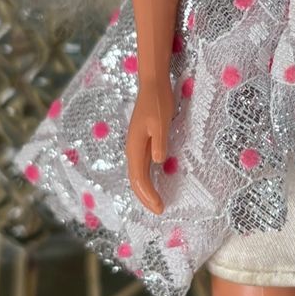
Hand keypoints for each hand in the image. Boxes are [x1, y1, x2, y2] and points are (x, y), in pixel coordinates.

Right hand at [125, 77, 175, 213]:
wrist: (153, 85)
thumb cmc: (158, 102)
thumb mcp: (161, 122)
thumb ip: (160, 142)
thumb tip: (158, 162)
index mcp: (135, 147)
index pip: (139, 178)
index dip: (148, 195)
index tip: (160, 207)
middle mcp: (133, 149)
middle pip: (136, 180)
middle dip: (146, 197)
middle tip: (160, 210)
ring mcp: (137, 146)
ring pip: (137, 174)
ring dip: (145, 190)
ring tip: (156, 203)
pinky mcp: (143, 141)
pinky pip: (142, 166)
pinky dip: (147, 179)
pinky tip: (154, 183)